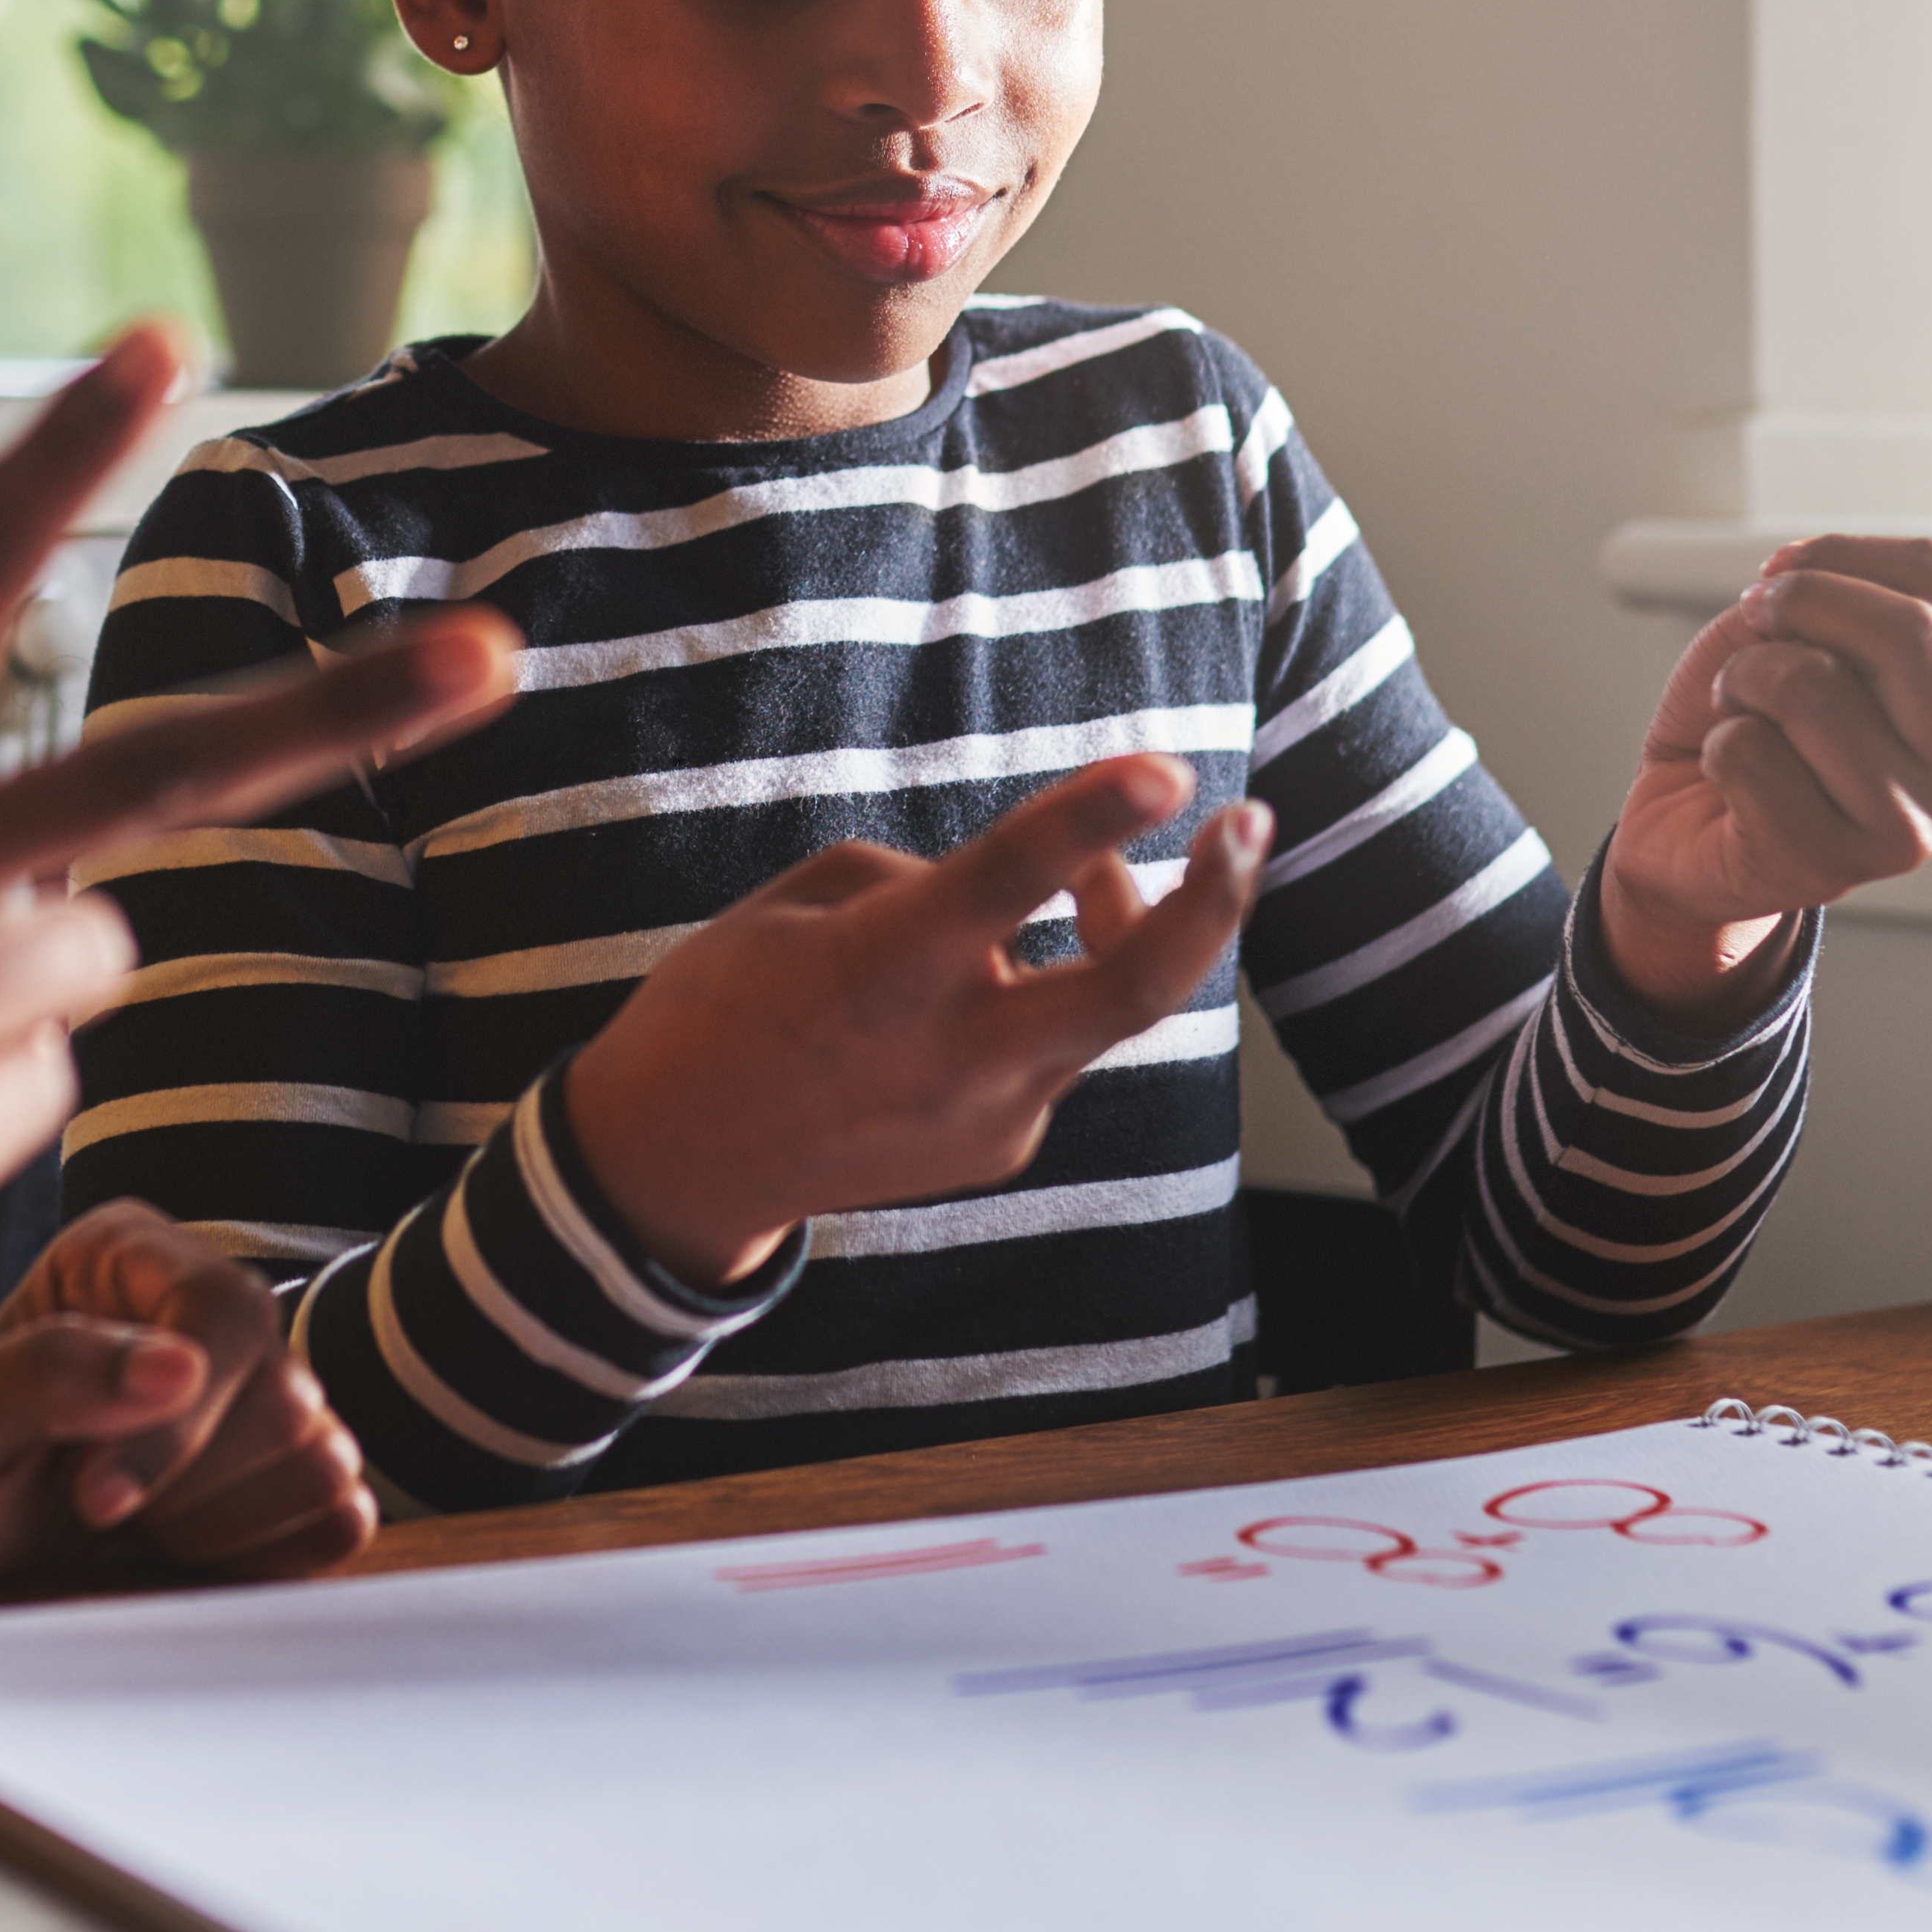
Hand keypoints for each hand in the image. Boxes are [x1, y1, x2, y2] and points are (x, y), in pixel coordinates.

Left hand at [0, 1199, 371, 1605]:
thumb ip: (39, 1370)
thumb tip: (180, 1364)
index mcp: (123, 1257)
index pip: (221, 1308)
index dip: (176, 1418)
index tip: (90, 1496)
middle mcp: (202, 1316)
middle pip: (281, 1392)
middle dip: (180, 1482)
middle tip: (84, 1505)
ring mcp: (256, 1400)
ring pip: (318, 1458)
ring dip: (210, 1524)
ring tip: (123, 1524)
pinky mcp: (289, 1486)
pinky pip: (337, 1520)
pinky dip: (255, 1558)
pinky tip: (174, 1553)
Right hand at [567, 759, 1266, 1286]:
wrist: (679, 1164)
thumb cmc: (725, 1004)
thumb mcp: (798, 907)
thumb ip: (922, 885)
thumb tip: (1028, 894)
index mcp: (883, 971)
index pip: (1006, 883)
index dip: (1092, 820)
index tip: (1165, 767)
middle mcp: (954, 1055)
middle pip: (1131, 990)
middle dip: (1211, 904)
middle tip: (1252, 822)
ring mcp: (990, 1116)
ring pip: (1097, 1006)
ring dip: (1119, 931)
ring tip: (1094, 885)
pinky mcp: (1002, 1147)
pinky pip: (1050, 1047)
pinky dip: (1037, 998)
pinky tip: (966, 1001)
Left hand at [1603, 534, 1931, 1017]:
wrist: (1693, 825)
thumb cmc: (1762, 718)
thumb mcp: (1803, 631)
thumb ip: (1830, 598)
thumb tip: (1796, 586)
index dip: (1838, 555)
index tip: (1782, 575)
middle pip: (1907, 631)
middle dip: (1799, 604)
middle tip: (1755, 624)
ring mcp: (1909, 832)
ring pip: (1809, 685)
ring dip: (1743, 678)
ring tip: (1746, 712)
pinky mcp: (1828, 866)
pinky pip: (1745, 749)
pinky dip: (1716, 744)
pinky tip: (1734, 778)